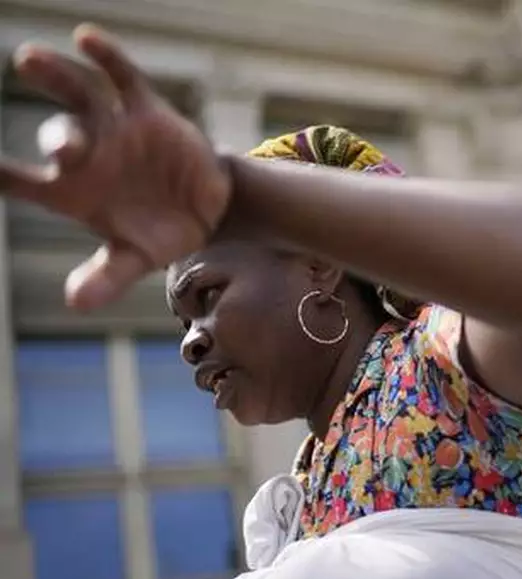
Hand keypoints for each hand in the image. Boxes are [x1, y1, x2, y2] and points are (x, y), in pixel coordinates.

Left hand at [0, 24, 231, 310]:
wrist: (208, 209)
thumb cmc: (159, 234)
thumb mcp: (135, 258)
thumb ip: (106, 276)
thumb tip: (77, 303)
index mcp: (69, 191)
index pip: (19, 181)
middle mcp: (85, 153)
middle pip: (58, 135)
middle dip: (58, 139)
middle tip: (63, 151)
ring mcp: (113, 128)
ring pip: (79, 97)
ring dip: (56, 78)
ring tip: (28, 61)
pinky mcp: (146, 110)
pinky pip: (122, 78)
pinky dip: (106, 57)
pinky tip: (85, 38)